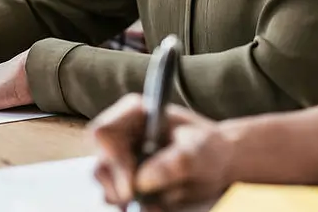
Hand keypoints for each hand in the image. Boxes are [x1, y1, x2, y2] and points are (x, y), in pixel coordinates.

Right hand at [90, 94, 234, 209]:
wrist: (217, 165)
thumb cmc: (209, 148)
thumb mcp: (199, 152)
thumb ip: (174, 162)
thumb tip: (143, 180)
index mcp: (135, 114)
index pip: (104, 131)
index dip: (112, 159)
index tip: (133, 184)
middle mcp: (122, 136)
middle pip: (100, 164)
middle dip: (117, 187)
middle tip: (138, 199)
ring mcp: (121, 161)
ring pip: (105, 186)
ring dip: (126, 200)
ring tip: (156, 203)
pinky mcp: (126, 183)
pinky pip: (117, 199)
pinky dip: (132, 207)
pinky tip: (155, 206)